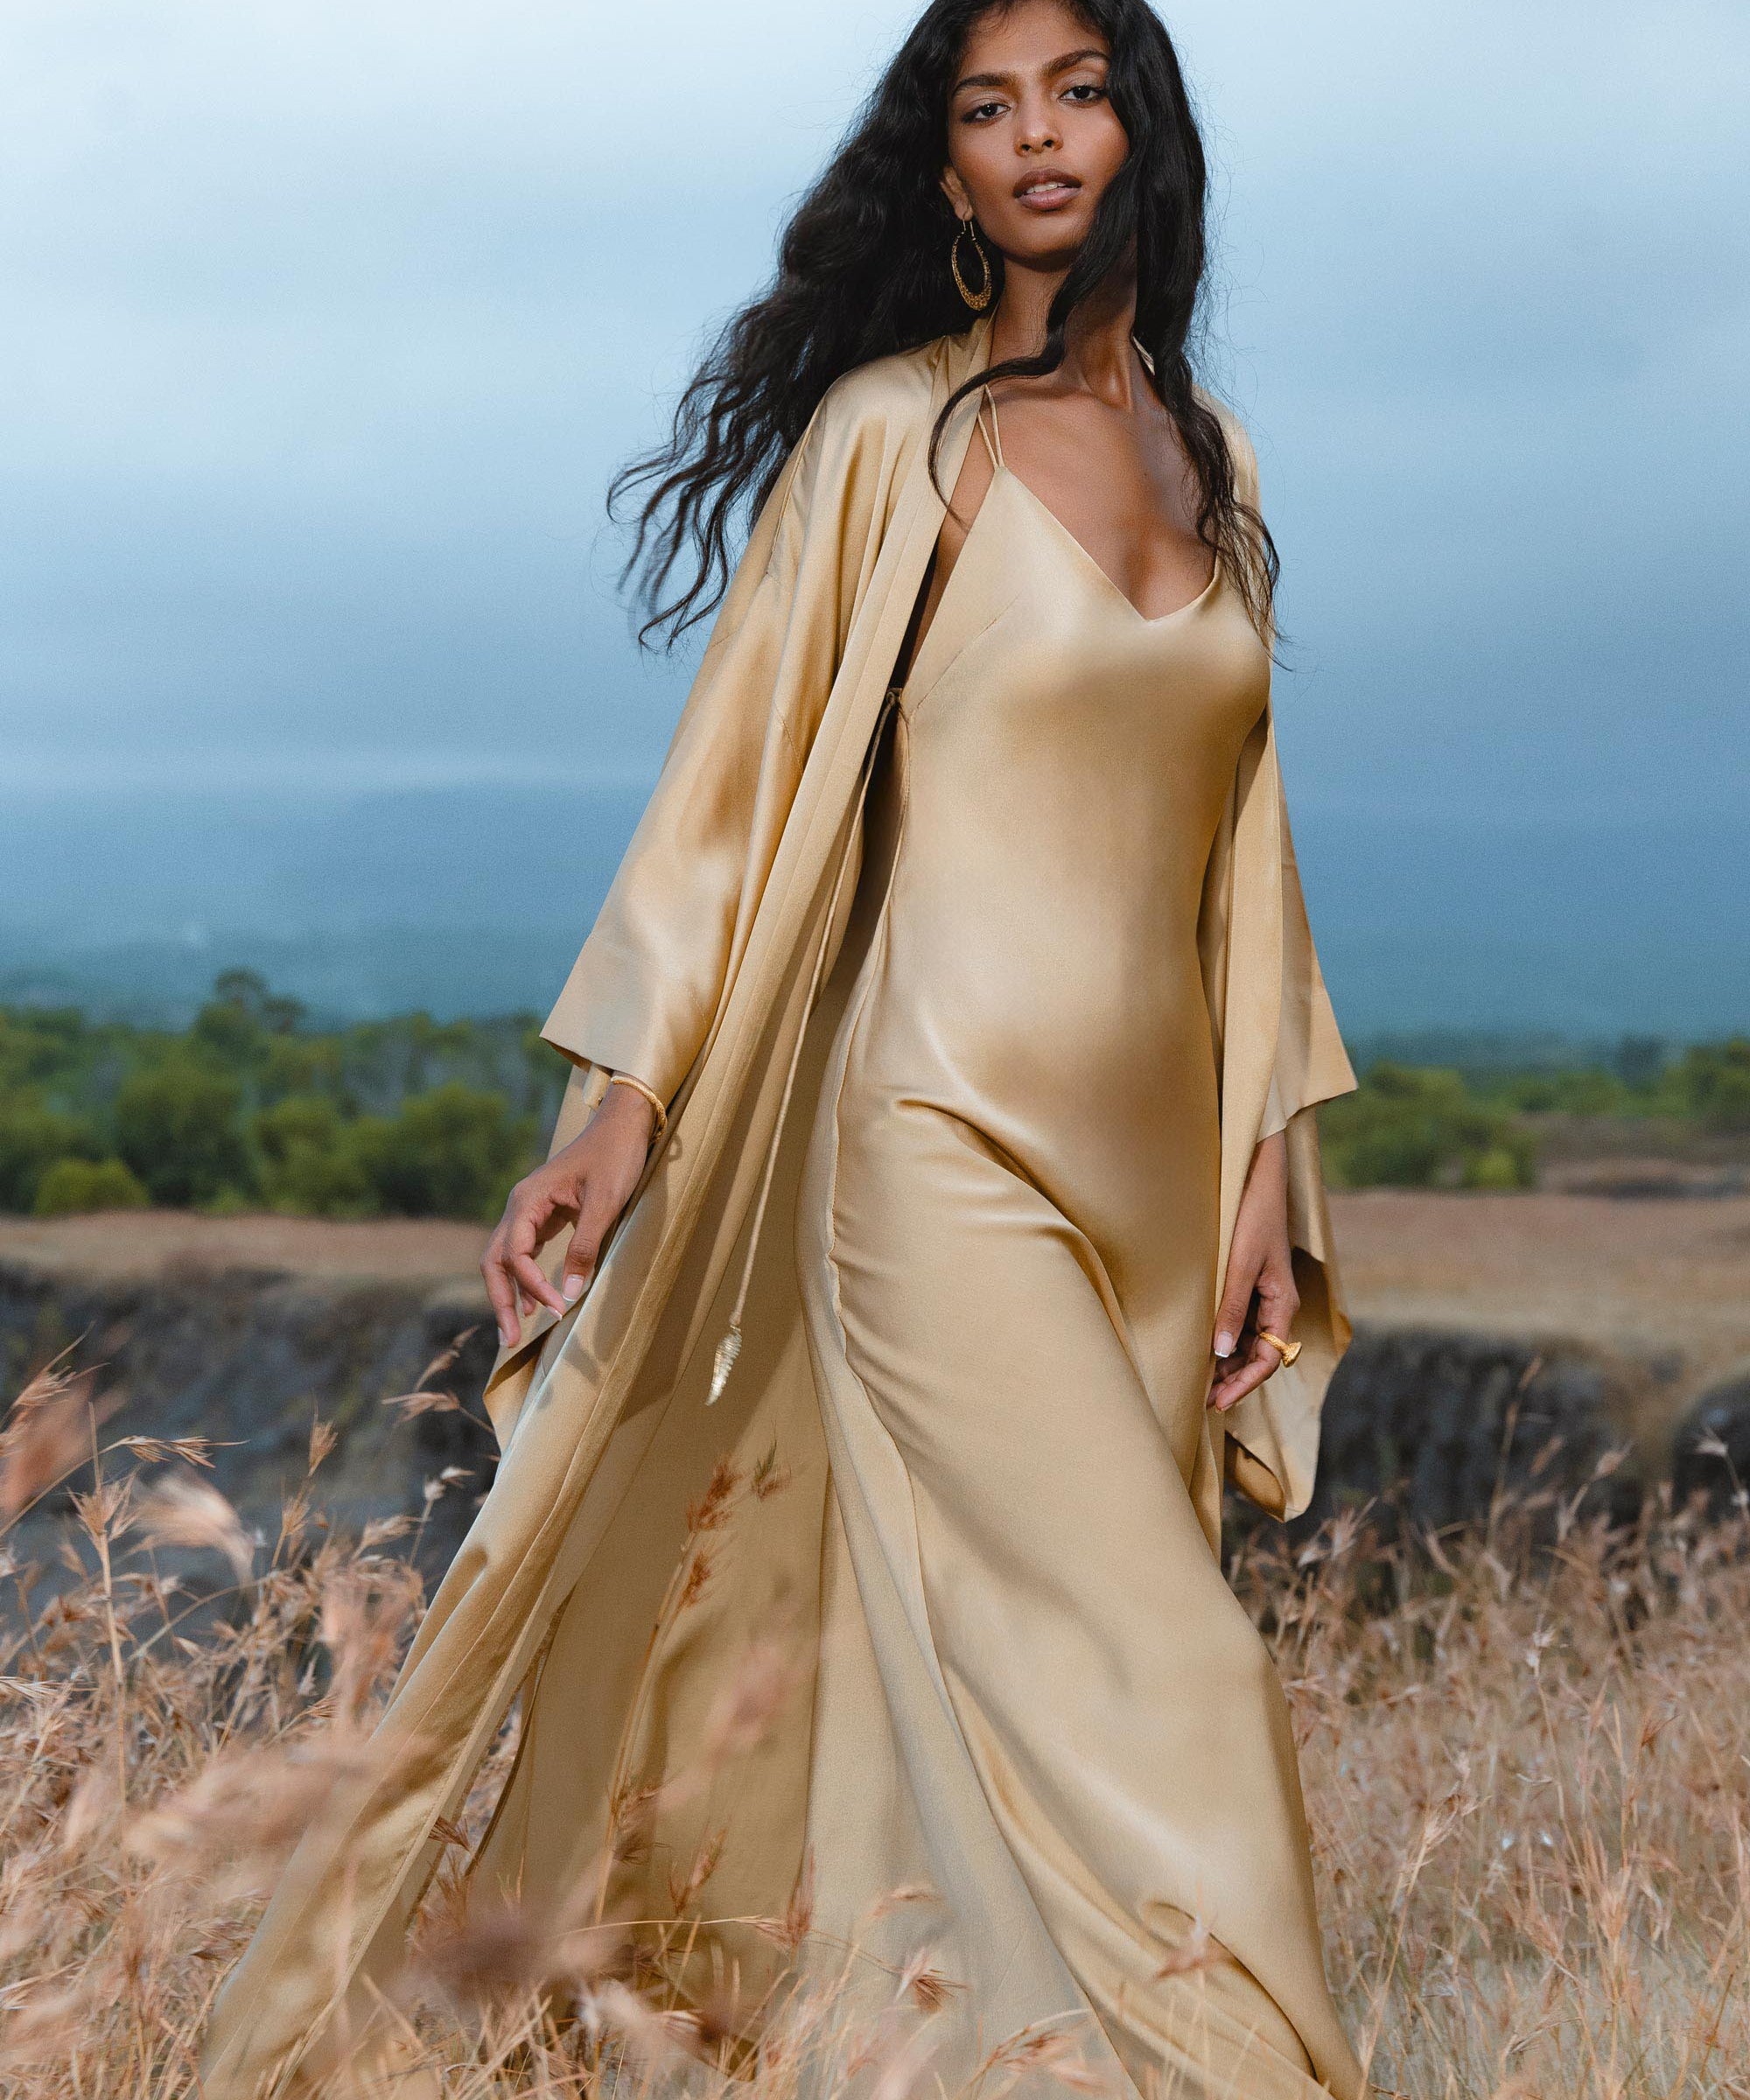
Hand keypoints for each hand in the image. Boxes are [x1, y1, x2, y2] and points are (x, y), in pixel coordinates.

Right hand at [480, 1078, 656, 1348]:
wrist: (622, 1125)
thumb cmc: (615, 1158)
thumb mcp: (605, 1203)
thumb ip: (585, 1247)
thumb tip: (568, 1294)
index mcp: (528, 1200)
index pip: (515, 1254)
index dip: (532, 1285)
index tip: (556, 1308)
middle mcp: (520, 1205)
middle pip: (495, 1260)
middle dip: (500, 1299)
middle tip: (509, 1340)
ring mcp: (529, 1210)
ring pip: (505, 1257)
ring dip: (507, 1292)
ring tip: (515, 1330)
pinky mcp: (544, 1214)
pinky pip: (523, 1251)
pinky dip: (523, 1278)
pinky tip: (532, 1302)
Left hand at [1207, 1129, 1297, 1413]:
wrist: (1256, 1179)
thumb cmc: (1253, 1218)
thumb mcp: (1240, 1265)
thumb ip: (1232, 1308)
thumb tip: (1222, 1352)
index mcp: (1283, 1304)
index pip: (1269, 1360)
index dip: (1244, 1384)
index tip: (1217, 1402)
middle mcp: (1275, 1306)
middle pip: (1258, 1356)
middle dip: (1233, 1380)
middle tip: (1202, 1400)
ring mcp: (1261, 1296)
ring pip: (1246, 1342)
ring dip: (1226, 1363)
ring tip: (1198, 1381)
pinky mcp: (1246, 1284)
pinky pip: (1237, 1323)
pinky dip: (1222, 1340)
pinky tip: (1201, 1348)